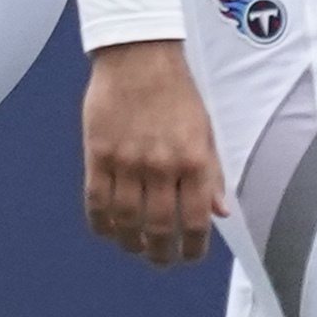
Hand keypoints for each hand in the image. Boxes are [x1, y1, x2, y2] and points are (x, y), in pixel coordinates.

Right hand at [82, 40, 224, 266]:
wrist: (139, 55)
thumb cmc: (177, 91)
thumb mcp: (206, 130)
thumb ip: (212, 174)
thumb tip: (220, 213)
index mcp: (194, 161)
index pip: (194, 222)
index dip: (192, 249)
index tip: (189, 257)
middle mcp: (161, 166)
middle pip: (158, 229)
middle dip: (160, 254)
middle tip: (160, 260)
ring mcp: (127, 162)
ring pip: (125, 222)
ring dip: (130, 243)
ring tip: (135, 248)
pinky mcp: (98, 154)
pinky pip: (96, 201)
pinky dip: (101, 224)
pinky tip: (108, 230)